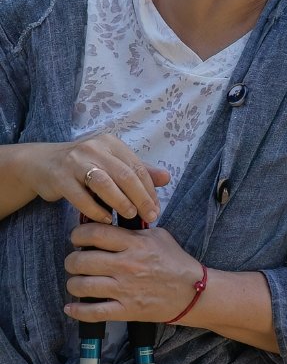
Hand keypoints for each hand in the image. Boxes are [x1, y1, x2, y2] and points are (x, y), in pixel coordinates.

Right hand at [20, 133, 169, 224]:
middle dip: (141, 197)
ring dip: (120, 201)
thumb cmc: (83, 166)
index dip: (149, 189)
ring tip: (131, 216)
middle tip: (150, 216)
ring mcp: (75, 161)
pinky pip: (80, 196)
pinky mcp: (59, 177)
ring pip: (104, 183)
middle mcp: (95, 148)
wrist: (41, 164)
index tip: (157, 208)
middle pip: (124, 174)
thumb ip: (137, 171)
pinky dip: (95, 209)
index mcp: (111, 144)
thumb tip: (167, 178)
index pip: (137, 167)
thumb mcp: (110, 163)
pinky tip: (105, 220)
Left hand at [64, 220, 202, 323]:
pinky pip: (92, 312)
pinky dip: (77, 311)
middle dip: (72, 261)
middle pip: (82, 260)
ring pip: (82, 286)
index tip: (77, 238)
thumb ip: (133, 231)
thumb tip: (109, 226)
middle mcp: (127, 265)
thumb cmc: (175, 261)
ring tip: (77, 281)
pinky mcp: (125, 310)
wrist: (192, 291)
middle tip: (75, 261)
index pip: (95, 233)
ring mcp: (125, 289)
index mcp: (135, 244)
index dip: (78, 234)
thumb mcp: (159, 236)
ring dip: (73, 284)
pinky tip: (72, 307)